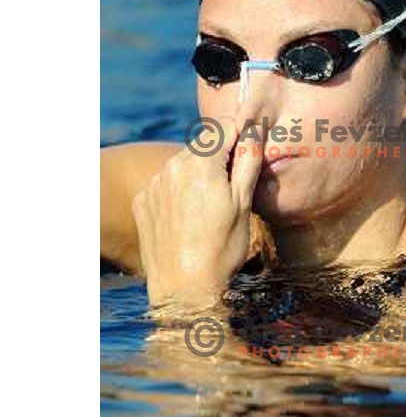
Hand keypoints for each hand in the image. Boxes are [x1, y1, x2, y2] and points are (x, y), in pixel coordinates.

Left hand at [131, 118, 263, 306]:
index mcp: (201, 162)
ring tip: (208, 208)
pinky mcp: (142, 200)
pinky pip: (165, 183)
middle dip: (219, 157)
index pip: (224, 126)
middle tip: (230, 189)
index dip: (240, 135)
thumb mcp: (244, 203)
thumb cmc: (221, 248)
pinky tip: (187, 217)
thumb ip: (248, 160)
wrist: (184, 290)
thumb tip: (253, 130)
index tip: (247, 152)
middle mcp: (172, 166)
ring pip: (183, 163)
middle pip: (203, 145)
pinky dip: (178, 190)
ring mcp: (154, 183)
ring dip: (198, 173)